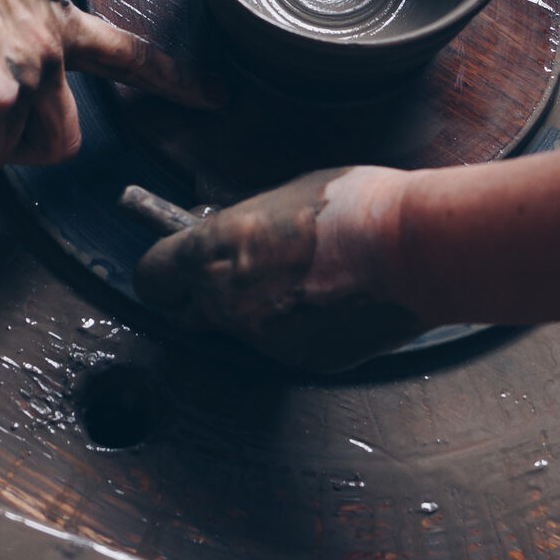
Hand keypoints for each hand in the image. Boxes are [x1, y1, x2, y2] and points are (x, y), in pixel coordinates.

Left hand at [133, 166, 421, 371]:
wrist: (409, 250)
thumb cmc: (351, 207)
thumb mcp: (280, 196)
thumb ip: (243, 226)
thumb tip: (236, 237)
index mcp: (212, 253)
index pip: (151, 278)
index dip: (162, 274)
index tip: (173, 268)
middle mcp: (227, 303)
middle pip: (189, 313)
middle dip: (205, 297)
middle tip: (238, 274)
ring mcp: (263, 340)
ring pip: (242, 330)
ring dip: (260, 311)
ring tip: (307, 277)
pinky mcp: (302, 362)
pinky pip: (285, 345)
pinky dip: (300, 328)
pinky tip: (333, 299)